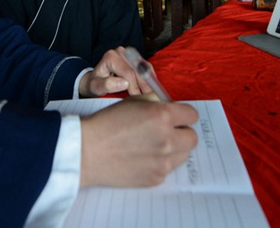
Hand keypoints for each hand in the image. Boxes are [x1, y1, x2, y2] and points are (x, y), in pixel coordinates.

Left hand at [79, 47, 153, 96]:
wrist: (96, 80)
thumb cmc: (95, 83)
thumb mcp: (96, 87)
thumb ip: (107, 84)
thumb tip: (124, 83)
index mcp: (111, 57)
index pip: (128, 72)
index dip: (134, 86)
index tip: (137, 98)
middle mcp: (121, 52)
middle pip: (138, 69)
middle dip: (144, 85)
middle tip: (148, 98)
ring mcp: (129, 54)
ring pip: (145, 67)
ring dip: (149, 81)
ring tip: (151, 94)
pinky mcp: (135, 58)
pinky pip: (146, 68)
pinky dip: (150, 78)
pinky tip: (150, 88)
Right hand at [79, 98, 198, 187]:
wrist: (87, 151)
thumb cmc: (106, 123)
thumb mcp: (132, 102)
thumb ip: (155, 102)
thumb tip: (169, 107)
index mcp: (162, 116)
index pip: (192, 115)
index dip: (183, 114)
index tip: (176, 117)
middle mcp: (167, 139)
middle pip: (192, 137)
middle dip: (182, 132)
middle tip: (167, 132)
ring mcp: (163, 162)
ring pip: (184, 154)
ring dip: (175, 149)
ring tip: (153, 146)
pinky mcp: (156, 178)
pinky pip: (168, 168)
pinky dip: (160, 163)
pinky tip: (143, 158)